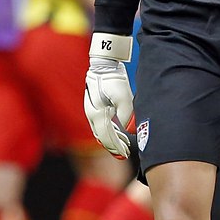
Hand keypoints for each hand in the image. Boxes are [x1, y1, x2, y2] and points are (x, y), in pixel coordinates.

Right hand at [84, 33, 133, 158]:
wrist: (103, 65)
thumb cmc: (113, 79)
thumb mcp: (123, 96)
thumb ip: (126, 114)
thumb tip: (128, 129)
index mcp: (98, 114)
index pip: (107, 137)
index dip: (116, 147)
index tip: (125, 154)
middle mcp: (92, 115)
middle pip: (103, 137)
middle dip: (114, 146)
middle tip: (125, 154)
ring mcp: (92, 111)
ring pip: (101, 132)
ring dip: (112, 140)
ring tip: (125, 145)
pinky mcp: (95, 107)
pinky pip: (101, 124)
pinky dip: (110, 131)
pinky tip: (120, 133)